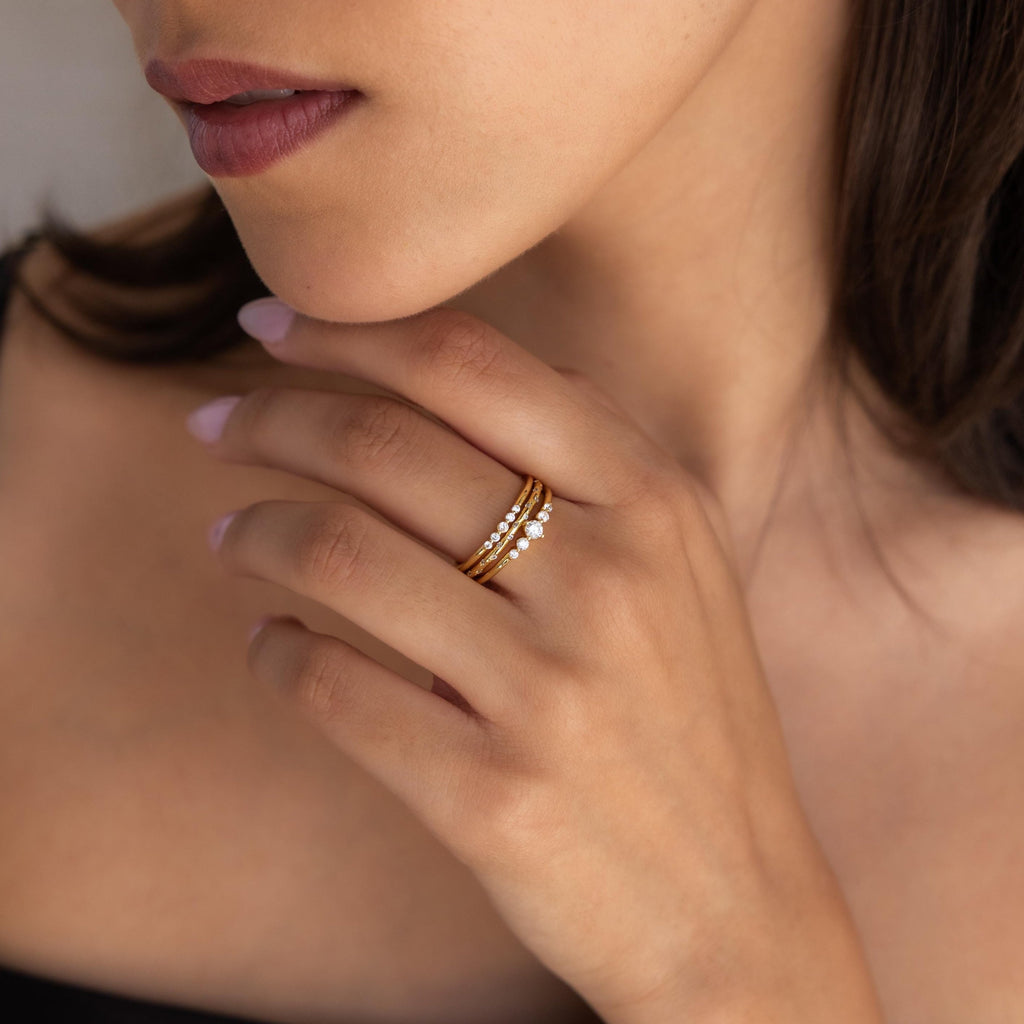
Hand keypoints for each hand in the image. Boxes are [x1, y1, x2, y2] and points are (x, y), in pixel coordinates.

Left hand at [186, 300, 882, 1022]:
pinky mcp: (492, 793)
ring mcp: (551, 690)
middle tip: (217, 424)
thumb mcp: (684, 567)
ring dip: (255, 531)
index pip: (469, 367)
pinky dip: (274, 653)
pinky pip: (332, 690)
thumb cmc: (693, 721)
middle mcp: (608, 578)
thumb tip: (443, 377)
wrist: (736, 905)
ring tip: (230, 533)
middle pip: (386, 446)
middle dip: (273, 418)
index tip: (271, 327)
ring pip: (340, 556)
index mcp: (655, 503)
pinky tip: (268, 644)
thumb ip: (589, 462)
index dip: (350, 332)